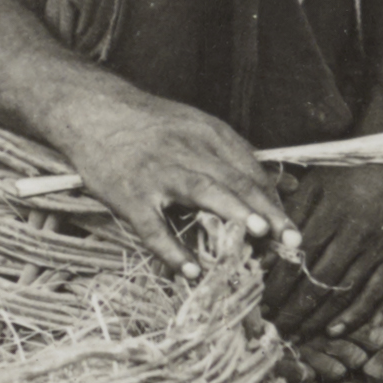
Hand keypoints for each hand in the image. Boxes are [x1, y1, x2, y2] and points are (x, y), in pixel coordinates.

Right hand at [53, 86, 293, 273]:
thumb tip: (287, 186)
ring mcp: (157, 173)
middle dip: (266, 211)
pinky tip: (191, 271)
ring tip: (257, 235)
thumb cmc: (150, 126)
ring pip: (200, 191)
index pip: (250, 171)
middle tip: (292, 240)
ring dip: (232, 212)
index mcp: (208, 134)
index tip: (290, 233)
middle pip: (234, 180)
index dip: (273, 203)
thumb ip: (240, 159)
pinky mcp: (128, 196)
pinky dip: (171, 249)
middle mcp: (187, 150)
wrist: (91, 110)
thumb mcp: (198, 128)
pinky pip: (153, 226)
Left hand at [265, 160, 382, 335]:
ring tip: (296, 335)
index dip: (277, 287)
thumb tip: (266, 254)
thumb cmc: (347, 173)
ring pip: (343, 294)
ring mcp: (377, 250)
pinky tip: (333, 330)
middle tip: (273, 329)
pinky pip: (374, 295)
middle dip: (292, 310)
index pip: (298, 260)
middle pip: (317, 283)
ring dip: (317, 319)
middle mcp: (355, 235)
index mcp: (331, 214)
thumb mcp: (314, 184)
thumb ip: (290, 217)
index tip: (260, 304)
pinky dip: (354, 316)